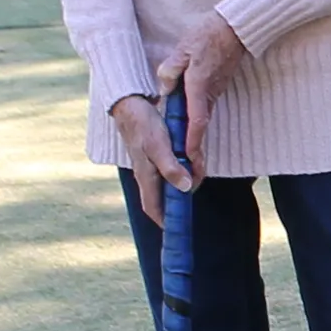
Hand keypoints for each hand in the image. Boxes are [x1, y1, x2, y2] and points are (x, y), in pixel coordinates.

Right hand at [109, 93, 196, 227]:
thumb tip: (185, 189)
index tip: (179, 227)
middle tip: (199, 177)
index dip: (165, 220)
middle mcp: (148, 174)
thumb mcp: (159, 146)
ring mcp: (152, 164)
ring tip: (198, 163)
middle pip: (166, 196)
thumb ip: (171, 168)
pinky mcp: (157, 154)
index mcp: (146, 177)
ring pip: (172, 180)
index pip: (153, 208)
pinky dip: (184, 165)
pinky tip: (192, 156)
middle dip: (184, 193)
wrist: (132, 102)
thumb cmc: (143, 125)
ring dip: (188, 176)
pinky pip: (172, 166)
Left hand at [151, 13, 249, 172]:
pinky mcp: (213, 92)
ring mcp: (213, 95)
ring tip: (188, 169)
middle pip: (200, 129)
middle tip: (190, 179)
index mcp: (200, 86)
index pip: (197, 120)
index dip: (192, 141)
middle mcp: (208, 95)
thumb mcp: (184, 49)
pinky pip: (202, 115)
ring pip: (201, 124)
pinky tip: (188, 141)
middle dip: (195, 156)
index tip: (187, 159)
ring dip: (195, 146)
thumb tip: (164, 87)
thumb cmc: (208, 36)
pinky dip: (195, 131)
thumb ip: (171, 69)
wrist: (235, 29)